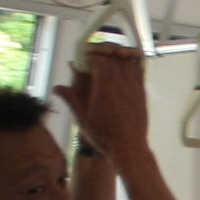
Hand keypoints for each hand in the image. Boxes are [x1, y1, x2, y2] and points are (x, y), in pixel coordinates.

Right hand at [56, 39, 150, 158]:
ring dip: (118, 55)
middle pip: (113, 55)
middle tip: (97, 56)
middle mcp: (119, 83)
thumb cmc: (104, 136)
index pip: (99, 59)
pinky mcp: (142, 91)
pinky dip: (131, 62)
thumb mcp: (83, 118)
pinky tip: (125, 65)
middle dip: (103, 52)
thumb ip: (71, 99)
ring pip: (127, 59)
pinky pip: (139, 68)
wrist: (129, 147)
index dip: (91, 56)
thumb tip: (57, 88)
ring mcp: (133, 86)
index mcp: (103, 87)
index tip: (86, 60)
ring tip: (110, 58)